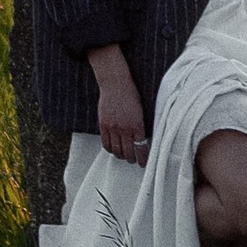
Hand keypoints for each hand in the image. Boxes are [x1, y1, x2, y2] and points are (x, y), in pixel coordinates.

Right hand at [90, 46, 147, 164]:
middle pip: (128, 153)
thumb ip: (141, 125)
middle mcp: (125, 129)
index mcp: (137, 125)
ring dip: (120, 155)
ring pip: (116, 150)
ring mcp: (113, 128)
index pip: (141, 148)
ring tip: (123, 155)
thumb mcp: (141, 110)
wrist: (115, 84)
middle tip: (133, 160)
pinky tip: (113, 149)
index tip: (143, 162)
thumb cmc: (131, 94)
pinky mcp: (103, 125)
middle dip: (131, 159)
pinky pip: (105, 143)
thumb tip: (142, 138)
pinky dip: (110, 149)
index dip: (142, 158)